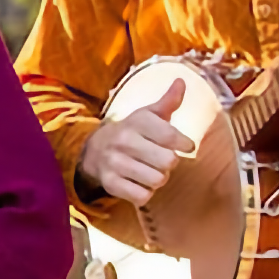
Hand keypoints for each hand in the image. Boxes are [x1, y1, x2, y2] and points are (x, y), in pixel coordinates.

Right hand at [77, 78, 195, 206]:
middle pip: (168, 161)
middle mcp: (124, 140)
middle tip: (162, 159)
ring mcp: (115, 162)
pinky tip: (139, 183)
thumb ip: (168, 101)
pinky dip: (145, 193)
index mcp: (137, 121)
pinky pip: (142, 196)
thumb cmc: (132, 132)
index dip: (185, 144)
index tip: (185, 146)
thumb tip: (182, 82)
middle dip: (169, 163)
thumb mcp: (148, 115)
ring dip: (158, 179)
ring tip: (151, 171)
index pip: (171, 135)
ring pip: (157, 180)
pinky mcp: (110, 183)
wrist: (94, 150)